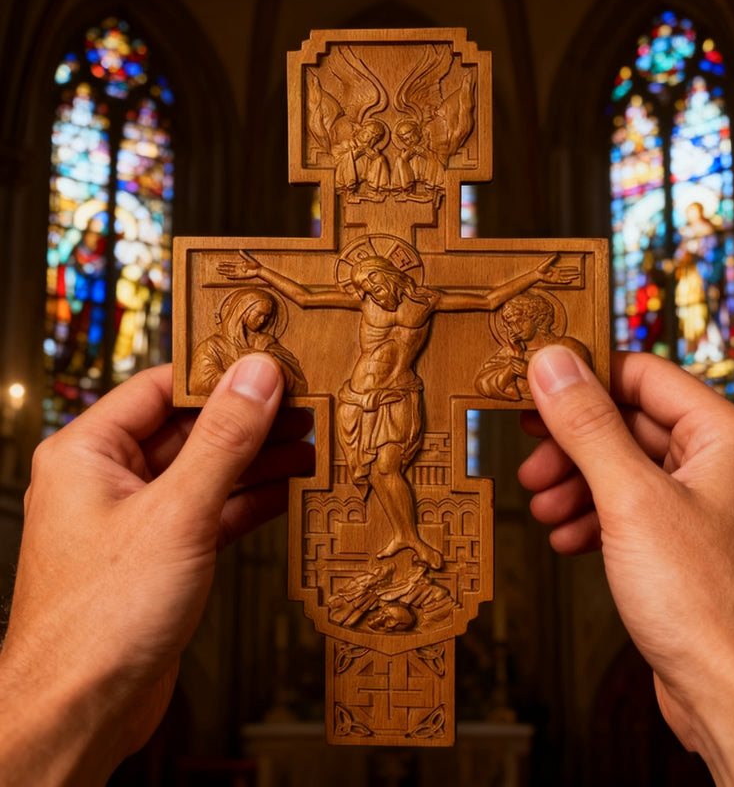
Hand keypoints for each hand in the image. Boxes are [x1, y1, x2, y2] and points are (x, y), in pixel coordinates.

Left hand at [0, 354, 313, 784]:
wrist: (81, 711)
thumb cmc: (97, 620)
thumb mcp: (177, 512)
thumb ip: (222, 439)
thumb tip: (256, 378)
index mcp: (89, 452)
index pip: (162, 387)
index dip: (219, 374)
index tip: (270, 366)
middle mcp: (110, 479)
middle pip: (190, 428)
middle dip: (249, 420)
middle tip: (302, 407)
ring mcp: (138, 518)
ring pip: (207, 471)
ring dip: (257, 460)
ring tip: (307, 445)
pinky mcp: (162, 553)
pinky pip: (212, 510)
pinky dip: (250, 500)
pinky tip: (287, 489)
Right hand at [217, 250, 260, 279]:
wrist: (260, 270)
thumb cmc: (255, 265)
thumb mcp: (249, 259)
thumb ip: (243, 255)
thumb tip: (239, 250)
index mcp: (239, 264)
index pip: (230, 263)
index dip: (225, 263)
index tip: (220, 263)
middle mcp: (238, 269)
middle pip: (228, 268)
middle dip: (222, 268)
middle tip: (216, 268)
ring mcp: (239, 273)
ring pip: (230, 272)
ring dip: (224, 272)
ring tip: (219, 271)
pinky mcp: (242, 276)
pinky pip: (234, 277)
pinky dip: (230, 276)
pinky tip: (226, 276)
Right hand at [518, 346, 733, 784]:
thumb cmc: (708, 605)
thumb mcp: (630, 498)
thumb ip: (588, 426)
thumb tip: (553, 365)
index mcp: (725, 436)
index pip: (642, 375)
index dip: (585, 379)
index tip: (536, 388)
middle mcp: (719, 463)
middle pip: (628, 424)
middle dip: (573, 444)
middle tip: (531, 457)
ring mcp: (702, 505)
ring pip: (623, 469)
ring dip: (576, 484)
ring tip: (544, 506)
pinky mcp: (683, 542)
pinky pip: (628, 509)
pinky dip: (593, 517)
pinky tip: (569, 537)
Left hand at [533, 254, 580, 284]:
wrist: (537, 274)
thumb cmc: (541, 268)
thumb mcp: (547, 262)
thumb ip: (552, 258)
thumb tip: (556, 253)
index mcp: (557, 269)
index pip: (566, 268)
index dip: (571, 268)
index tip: (576, 268)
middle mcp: (558, 274)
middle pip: (567, 273)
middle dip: (573, 273)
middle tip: (579, 273)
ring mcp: (556, 278)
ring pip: (566, 278)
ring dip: (571, 277)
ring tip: (576, 277)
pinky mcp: (554, 281)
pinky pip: (561, 281)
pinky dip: (565, 281)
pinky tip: (570, 281)